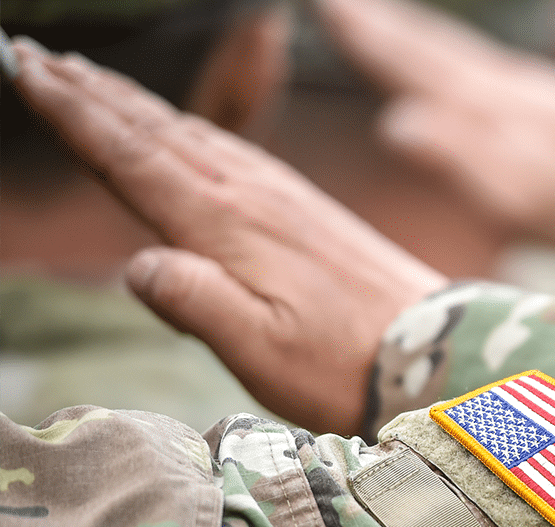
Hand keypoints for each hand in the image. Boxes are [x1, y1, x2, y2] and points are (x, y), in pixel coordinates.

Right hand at [9, 39, 446, 435]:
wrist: (435, 352)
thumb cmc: (344, 365)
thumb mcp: (261, 351)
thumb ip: (196, 303)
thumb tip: (138, 264)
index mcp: (227, 225)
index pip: (132, 157)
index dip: (74, 115)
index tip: (24, 72)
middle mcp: (252, 196)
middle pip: (155, 131)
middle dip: (91, 94)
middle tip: (34, 56)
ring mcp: (284, 197)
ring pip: (193, 133)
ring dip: (136, 105)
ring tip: (90, 80)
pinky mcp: (308, 209)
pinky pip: (234, 151)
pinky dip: (192, 129)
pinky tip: (188, 132)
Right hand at [318, 0, 554, 277]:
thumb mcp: (512, 195)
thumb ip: (456, 157)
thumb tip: (398, 123)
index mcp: (485, 109)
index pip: (414, 65)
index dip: (370, 41)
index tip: (331, 9)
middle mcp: (507, 87)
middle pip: (437, 48)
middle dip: (388, 27)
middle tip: (346, 6)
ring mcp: (537, 90)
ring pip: (468, 55)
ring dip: (428, 38)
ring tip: (400, 27)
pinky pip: (499, 69)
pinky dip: (472, 60)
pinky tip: (478, 73)